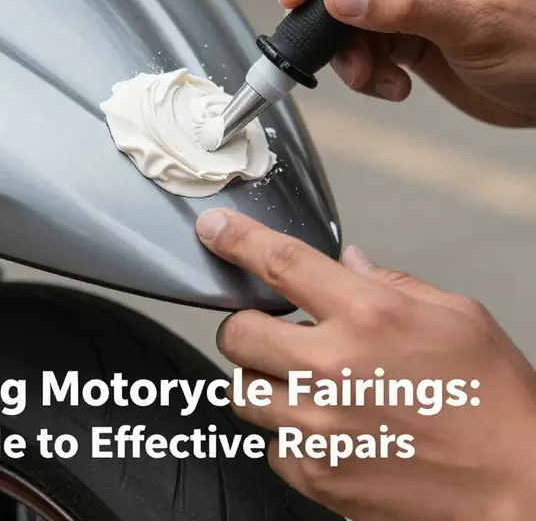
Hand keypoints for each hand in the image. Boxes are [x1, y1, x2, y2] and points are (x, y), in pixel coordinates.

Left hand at [196, 208, 535, 520]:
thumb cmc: (494, 400)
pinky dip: (288, 435)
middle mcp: (332, 367)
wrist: (521, 489)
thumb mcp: (455, 316)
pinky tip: (326, 430)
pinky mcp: (319, 473)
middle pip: (236, 333)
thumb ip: (390, 281)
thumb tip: (348, 260)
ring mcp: (319, 425)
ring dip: (264, 381)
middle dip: (246, 326)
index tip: (214, 229)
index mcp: (367, 314)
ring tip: (304, 385)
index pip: (280, 262)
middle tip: (273, 332)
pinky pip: (271, 445)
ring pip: (242, 392)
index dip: (237, 238)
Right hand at [280, 0, 535, 126]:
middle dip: (329, 9)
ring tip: (372, 76)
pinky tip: (392, 85)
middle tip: (328, 42)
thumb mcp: (476, 22)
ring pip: (340, 10)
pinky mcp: (398, 28)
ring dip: (347, 50)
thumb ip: (407, 4)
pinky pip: (355, 43)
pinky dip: (362, 69)